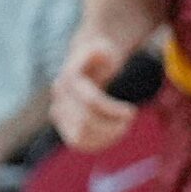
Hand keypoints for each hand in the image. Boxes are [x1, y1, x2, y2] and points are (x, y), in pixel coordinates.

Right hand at [49, 33, 135, 150]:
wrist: (85, 65)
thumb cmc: (100, 56)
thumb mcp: (103, 48)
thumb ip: (100, 51)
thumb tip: (101, 54)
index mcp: (69, 79)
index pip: (91, 102)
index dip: (113, 110)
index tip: (132, 112)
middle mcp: (59, 98)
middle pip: (86, 122)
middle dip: (112, 125)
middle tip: (130, 119)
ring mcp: (59, 114)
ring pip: (79, 137)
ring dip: (105, 137)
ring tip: (123, 127)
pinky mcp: (64, 126)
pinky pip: (79, 143)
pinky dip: (98, 144)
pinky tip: (114, 135)